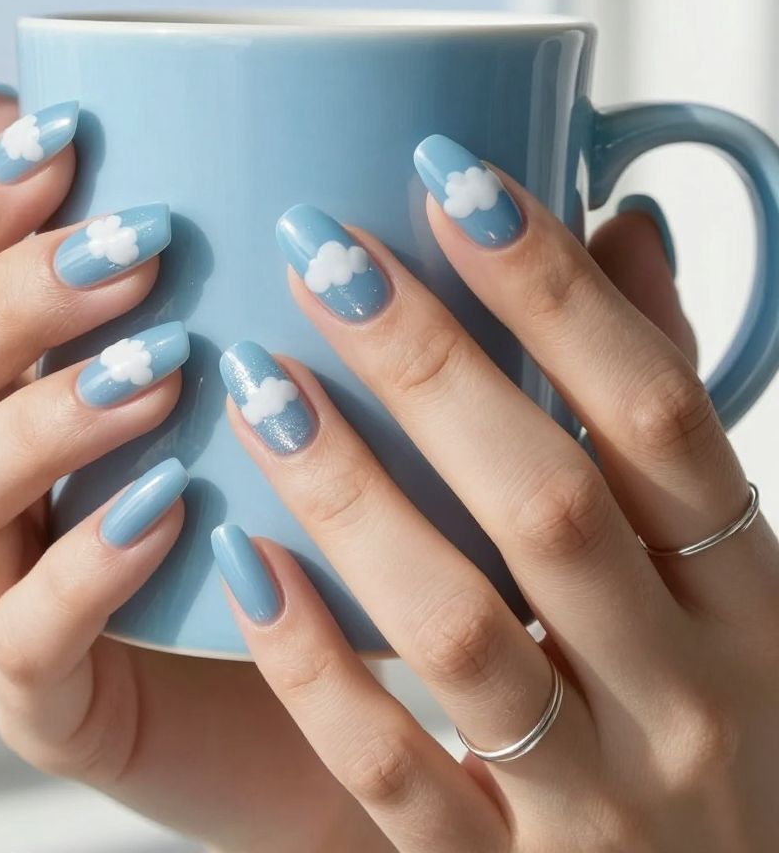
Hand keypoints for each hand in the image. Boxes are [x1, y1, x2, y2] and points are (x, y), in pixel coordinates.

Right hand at [0, 89, 387, 852]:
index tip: (68, 131)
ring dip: (44, 418)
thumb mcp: (295, 379)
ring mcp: (1, 593)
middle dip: (14, 299)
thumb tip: (345, 155)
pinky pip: (26, 639)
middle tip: (142, 250)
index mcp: (15, 393)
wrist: (332, 689)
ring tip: (162, 368)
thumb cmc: (305, 507)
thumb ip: (282, 278)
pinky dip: (88, 564)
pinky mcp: (48, 697)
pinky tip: (170, 506)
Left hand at [211, 139, 778, 851]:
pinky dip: (313, 664)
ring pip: (455, 628)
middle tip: (318, 251)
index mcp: (740, 589)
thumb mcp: (711, 564)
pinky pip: (391, 772)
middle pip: (548, 502)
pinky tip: (239, 562)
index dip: (553, 287)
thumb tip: (625, 228)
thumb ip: (657, 404)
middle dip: (429, 364)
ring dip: (350, 495)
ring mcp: (596, 798)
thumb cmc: (691, 699)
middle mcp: (684, 687)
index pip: (653, 410)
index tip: (448, 176)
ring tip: (255, 381)